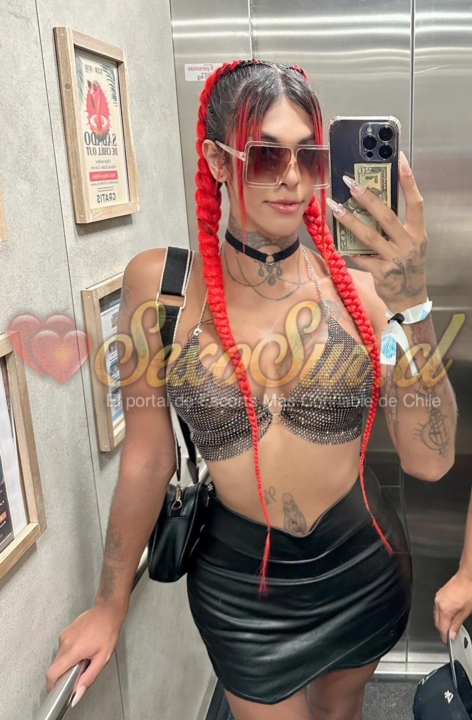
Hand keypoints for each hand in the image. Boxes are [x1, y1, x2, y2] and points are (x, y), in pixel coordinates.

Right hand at [45, 604, 125, 706]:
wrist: (108, 611)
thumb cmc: (108, 632)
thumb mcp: (103, 658)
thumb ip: (89, 678)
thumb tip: (77, 695)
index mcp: (73, 651)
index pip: (52, 673)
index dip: (51, 685)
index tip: (57, 691)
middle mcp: (65, 642)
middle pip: (55, 666)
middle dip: (63, 674)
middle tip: (77, 674)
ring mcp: (63, 635)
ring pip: (59, 657)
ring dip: (67, 663)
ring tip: (83, 658)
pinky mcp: (65, 631)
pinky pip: (62, 648)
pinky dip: (69, 653)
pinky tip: (82, 648)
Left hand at [327, 151, 428, 313]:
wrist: (410, 297)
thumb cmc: (406, 265)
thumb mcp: (410, 243)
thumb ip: (397, 226)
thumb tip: (373, 203)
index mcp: (417, 232)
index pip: (416, 202)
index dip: (408, 181)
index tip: (400, 160)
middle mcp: (408, 243)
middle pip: (386, 216)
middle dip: (367, 198)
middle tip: (349, 182)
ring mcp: (395, 259)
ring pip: (369, 236)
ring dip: (349, 220)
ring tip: (334, 206)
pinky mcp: (382, 273)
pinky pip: (361, 258)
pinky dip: (349, 250)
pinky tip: (338, 242)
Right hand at [434, 569, 471, 643]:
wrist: (467, 577)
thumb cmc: (469, 591)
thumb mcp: (466, 612)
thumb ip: (457, 624)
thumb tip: (453, 634)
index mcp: (444, 609)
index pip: (441, 629)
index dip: (445, 637)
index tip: (448, 643)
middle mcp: (438, 603)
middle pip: (437, 623)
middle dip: (443, 631)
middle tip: (451, 636)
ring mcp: (438, 598)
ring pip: (437, 615)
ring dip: (442, 622)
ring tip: (452, 625)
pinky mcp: (439, 594)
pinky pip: (438, 608)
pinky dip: (442, 614)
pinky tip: (450, 615)